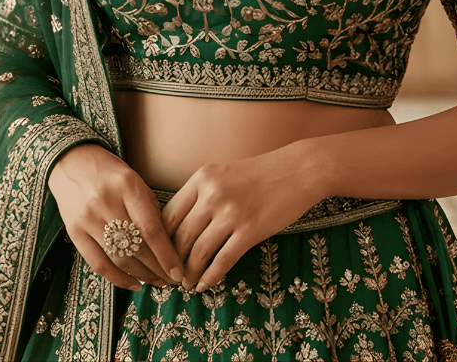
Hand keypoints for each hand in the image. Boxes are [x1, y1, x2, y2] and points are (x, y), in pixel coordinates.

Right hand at [49, 143, 185, 291]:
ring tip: (157, 282)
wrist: (71, 161)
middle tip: (172, 281)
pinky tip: (134, 284)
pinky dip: (118, 279)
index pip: (151, 229)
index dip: (167, 255)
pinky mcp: (74, 231)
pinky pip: (98, 264)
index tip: (179, 272)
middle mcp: (106, 202)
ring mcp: (88, 218)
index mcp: (127, 186)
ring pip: (119, 259)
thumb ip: (151, 210)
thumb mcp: (135, 181)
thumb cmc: (110, 173)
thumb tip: (169, 247)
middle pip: (136, 247)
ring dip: (142, 276)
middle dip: (158, 269)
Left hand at [161, 149, 321, 292]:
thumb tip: (179, 226)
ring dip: (189, 273)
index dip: (160, 240)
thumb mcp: (223, 174)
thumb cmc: (259, 174)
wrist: (297, 170)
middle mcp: (212, 194)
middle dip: (172, 261)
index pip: (169, 214)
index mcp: (202, 178)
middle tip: (170, 276)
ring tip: (186, 284)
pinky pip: (222, 260)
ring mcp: (231, 213)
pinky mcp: (250, 230)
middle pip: (180, 236)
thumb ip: (201, 194)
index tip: (160, 255)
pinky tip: (204, 285)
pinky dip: (210, 277)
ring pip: (198, 251)